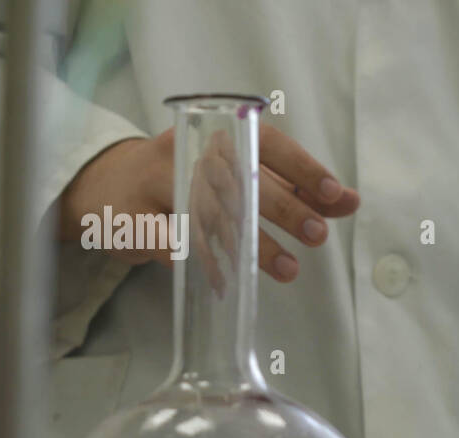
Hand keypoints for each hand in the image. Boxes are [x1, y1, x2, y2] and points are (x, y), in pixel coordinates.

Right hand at [57, 126, 359, 281]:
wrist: (109, 186)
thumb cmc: (190, 181)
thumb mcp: (240, 177)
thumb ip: (294, 188)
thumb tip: (349, 202)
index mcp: (218, 136)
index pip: (266, 143)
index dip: (302, 168)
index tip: (334, 195)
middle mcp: (185, 151)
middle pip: (241, 179)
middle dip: (284, 208)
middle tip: (317, 235)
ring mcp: (153, 182)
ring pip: (208, 212)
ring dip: (252, 244)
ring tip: (288, 269)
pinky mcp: (129, 216)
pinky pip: (168, 242)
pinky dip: (199, 262)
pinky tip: (227, 280)